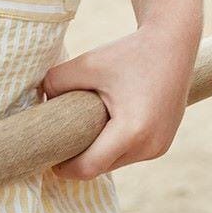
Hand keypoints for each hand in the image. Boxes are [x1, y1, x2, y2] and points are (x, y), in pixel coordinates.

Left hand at [44, 19, 200, 179]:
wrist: (173, 44)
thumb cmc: (128, 53)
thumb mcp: (86, 64)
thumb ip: (55, 84)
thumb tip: (38, 104)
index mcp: (131, 131)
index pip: (88, 168)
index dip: (64, 168)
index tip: (48, 157)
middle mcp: (150, 146)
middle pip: (102, 167)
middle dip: (79, 159)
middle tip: (58, 143)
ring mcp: (159, 147)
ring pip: (116, 163)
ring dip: (97, 153)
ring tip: (80, 132)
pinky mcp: (163, 144)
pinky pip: (130, 155)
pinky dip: (114, 147)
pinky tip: (103, 129)